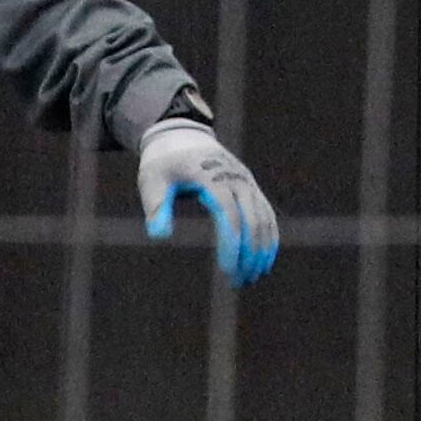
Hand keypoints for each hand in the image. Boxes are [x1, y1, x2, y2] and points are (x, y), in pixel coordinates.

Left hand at [138, 118, 278, 284]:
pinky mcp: (251, 188)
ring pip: (264, 219)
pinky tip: (262, 262)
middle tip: (238, 282)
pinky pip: (266, 215)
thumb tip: (159, 236)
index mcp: (212, 176)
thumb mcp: (152, 181)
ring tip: (250, 278)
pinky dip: (268, 238)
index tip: (226, 270)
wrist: (182, 138)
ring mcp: (247, 182)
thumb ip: (156, 206)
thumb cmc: (163, 164)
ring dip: (261, 250)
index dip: (231, 243)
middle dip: (248, 253)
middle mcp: (236, 178)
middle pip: (252, 220)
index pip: (229, 214)